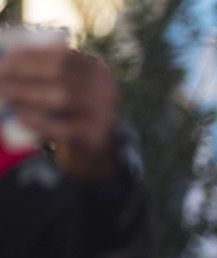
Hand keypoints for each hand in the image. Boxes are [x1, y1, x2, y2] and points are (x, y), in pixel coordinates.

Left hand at [0, 37, 117, 181]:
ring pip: (62, 99)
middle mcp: (105, 87)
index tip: (5, 57)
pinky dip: (38, 122)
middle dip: (24, 73)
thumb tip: (5, 55)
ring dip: (27, 95)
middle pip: (61, 74)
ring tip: (4, 93)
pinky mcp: (95, 136)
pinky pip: (63, 128)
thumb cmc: (69, 107)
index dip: (31, 54)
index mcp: (95, 66)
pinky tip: (20, 116)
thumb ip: (43, 69)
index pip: (61, 54)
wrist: (93, 143)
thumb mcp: (64, 83)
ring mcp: (104, 113)